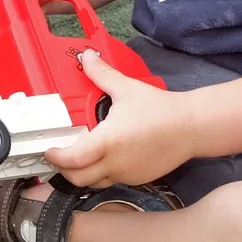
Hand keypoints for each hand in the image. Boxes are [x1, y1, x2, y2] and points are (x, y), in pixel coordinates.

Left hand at [43, 50, 193, 189]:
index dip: (57, 158)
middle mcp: (116, 162)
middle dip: (64, 170)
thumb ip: (102, 74)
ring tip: (77, 160)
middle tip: (59, 157)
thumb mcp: (126, 88)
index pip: (73, 159)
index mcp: (108, 141)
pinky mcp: (139, 179)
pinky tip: (101, 160)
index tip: (50, 151)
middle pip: (79, 179)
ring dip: (82, 175)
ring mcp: (128, 174)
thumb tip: (87, 58)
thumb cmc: (160, 109)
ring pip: (95, 183)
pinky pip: (113, 182)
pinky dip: (101, 175)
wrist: (191, 126)